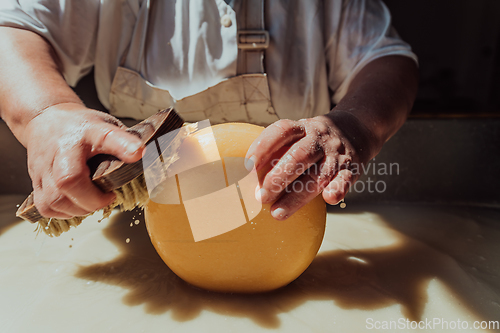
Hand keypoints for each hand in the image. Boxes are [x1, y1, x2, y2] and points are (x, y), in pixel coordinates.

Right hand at [24, 103, 143, 218]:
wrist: (46, 120)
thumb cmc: (80, 127)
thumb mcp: (106, 126)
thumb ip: (124, 141)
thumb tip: (144, 155)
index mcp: (86, 132)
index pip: (105, 137)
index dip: (123, 146)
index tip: (138, 154)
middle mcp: (61, 150)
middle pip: (67, 181)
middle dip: (92, 199)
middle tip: (109, 196)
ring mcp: (43, 168)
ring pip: (55, 201)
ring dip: (80, 209)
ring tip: (94, 201)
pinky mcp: (35, 183)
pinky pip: (46, 208)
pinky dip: (64, 213)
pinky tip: (77, 205)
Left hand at [245, 114, 369, 219]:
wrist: (356, 131)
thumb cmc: (314, 140)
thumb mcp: (297, 134)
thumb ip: (278, 150)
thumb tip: (247, 177)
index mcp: (302, 127)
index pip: (281, 131)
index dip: (263, 146)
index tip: (248, 166)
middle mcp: (318, 138)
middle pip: (298, 156)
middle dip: (278, 178)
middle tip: (261, 197)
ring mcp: (336, 154)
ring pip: (317, 175)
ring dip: (296, 196)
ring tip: (277, 213)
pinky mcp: (351, 169)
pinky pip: (345, 179)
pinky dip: (338, 189)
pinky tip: (329, 199)